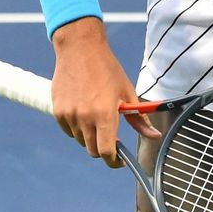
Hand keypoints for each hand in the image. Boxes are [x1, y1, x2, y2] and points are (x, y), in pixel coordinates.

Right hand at [50, 17, 159, 166]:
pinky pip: (69, 131)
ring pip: (81, 140)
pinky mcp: (58, 112)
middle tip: (112, 137)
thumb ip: (139, 119)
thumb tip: (154, 136)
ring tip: (99, 115)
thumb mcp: (128, 92)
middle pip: (92, 150)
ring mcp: (69, 116)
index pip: (106, 151)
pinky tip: (85, 111)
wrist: (80, 50)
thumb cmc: (108, 70)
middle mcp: (85, 118)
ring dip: (91, 137)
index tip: (120, 161)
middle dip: (104, 149)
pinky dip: (78, 128)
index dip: (114, 161)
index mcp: (104, 114)